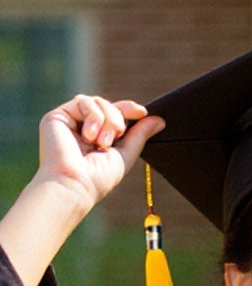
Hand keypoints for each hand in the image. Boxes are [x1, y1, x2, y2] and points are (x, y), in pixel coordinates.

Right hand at [34, 96, 158, 214]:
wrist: (75, 183)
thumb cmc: (99, 177)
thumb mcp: (126, 154)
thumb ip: (140, 135)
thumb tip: (159, 119)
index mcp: (98, 136)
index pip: (115, 114)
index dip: (128, 109)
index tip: (142, 112)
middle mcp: (83, 128)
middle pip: (108, 105)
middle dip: (118, 118)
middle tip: (116, 137)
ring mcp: (70, 121)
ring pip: (97, 102)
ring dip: (107, 119)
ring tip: (102, 142)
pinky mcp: (57, 116)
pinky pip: (83, 101)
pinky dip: (93, 116)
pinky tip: (89, 136)